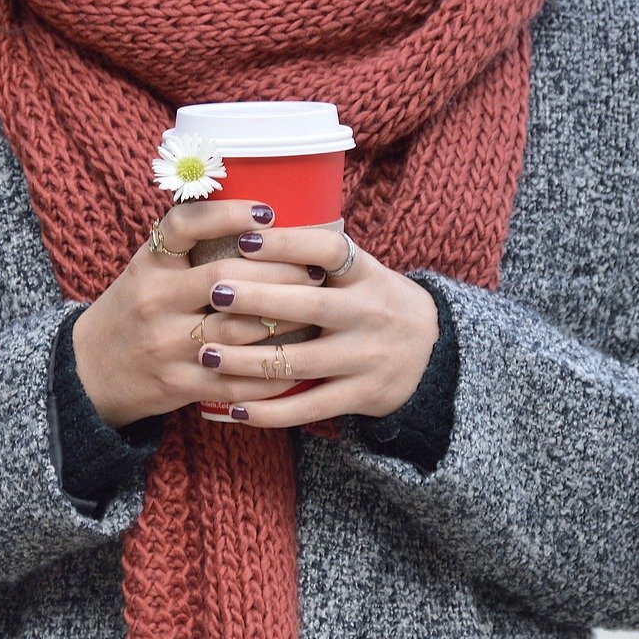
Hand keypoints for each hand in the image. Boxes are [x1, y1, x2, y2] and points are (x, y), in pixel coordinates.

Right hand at [72, 200, 324, 427]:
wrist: (88, 372)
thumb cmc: (133, 311)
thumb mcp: (146, 270)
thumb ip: (188, 247)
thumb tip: (259, 218)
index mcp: (148, 265)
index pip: (183, 226)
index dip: (227, 214)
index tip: (267, 211)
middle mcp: (154, 302)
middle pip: (225, 279)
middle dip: (279, 272)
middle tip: (315, 268)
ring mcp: (166, 346)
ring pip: (238, 330)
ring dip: (285, 320)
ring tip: (316, 308)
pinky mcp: (178, 385)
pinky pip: (236, 380)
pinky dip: (272, 372)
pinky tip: (298, 361)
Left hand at [198, 227, 439, 427]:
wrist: (432, 355)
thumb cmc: (374, 303)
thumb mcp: (362, 272)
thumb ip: (319, 258)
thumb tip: (246, 227)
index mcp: (367, 274)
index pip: (330, 250)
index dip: (288, 243)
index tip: (244, 238)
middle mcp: (370, 313)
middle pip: (310, 306)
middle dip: (257, 300)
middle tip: (213, 292)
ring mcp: (367, 358)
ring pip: (300, 361)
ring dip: (248, 360)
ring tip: (206, 354)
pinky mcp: (362, 396)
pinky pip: (309, 406)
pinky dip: (269, 411)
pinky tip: (234, 408)